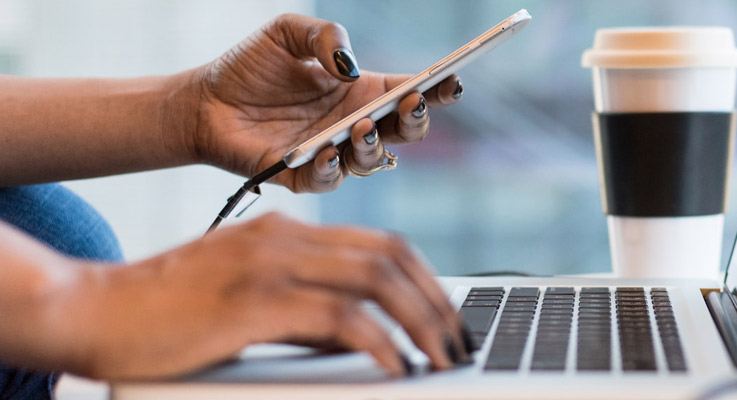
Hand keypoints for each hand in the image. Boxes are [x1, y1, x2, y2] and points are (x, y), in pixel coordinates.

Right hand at [54, 213, 468, 379]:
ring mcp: (269, 264)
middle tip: (459, 342)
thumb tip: (362, 338)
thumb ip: (303, 309)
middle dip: (437, 302)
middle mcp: (284, 237)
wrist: (90, 311)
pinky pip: (340, 317)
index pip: (382, 243)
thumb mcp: (247, 300)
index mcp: (285, 231)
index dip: (427, 279)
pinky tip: (396, 366)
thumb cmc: (165, 315)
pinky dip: (380, 342)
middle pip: (391, 256)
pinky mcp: (254, 300)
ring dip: (421, 322)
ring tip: (441, 358)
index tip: (449, 317)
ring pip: (377, 280)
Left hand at [180, 14, 462, 192]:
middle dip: (416, 120)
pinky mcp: (303, 176)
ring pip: (373, 161)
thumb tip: (349, 66)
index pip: (412, 92)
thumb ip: (324, 35)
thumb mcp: (287, 32)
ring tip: (361, 126)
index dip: (437, 89)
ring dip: (374, 145)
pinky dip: (332, 168)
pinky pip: (329, 180)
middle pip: (405, 132)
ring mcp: (333, 153)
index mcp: (362, 92)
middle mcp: (354, 125)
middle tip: (410, 103)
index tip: (452, 80)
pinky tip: (326, 150)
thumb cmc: (249, 68)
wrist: (202, 102)